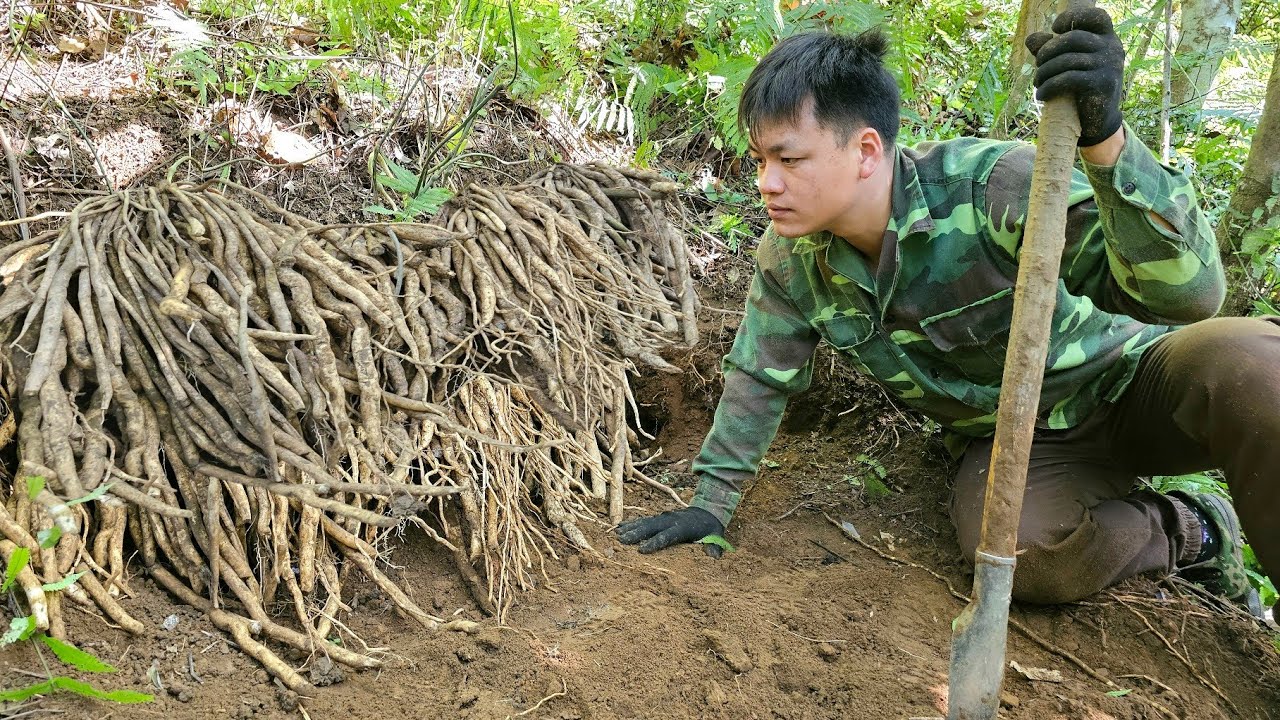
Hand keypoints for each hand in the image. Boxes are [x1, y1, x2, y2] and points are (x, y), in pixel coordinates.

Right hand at [615, 507, 724, 554]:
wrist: (706, 510)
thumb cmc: (710, 527)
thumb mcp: (716, 536)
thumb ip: (714, 547)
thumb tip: (715, 558)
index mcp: (683, 527)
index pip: (667, 535)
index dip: (655, 542)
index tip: (642, 550)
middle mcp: (670, 520)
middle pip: (651, 527)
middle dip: (636, 534)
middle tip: (622, 542)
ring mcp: (663, 517)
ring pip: (645, 522)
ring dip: (630, 528)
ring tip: (616, 535)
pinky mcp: (659, 517)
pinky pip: (643, 520)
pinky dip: (631, 523)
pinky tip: (619, 527)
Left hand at [1025, 7, 1124, 146]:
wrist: (1098, 121)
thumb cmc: (1081, 88)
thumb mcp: (1068, 65)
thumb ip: (1052, 49)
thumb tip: (1031, 38)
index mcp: (1107, 38)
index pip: (1095, 16)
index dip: (1072, 18)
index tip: (1054, 29)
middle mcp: (1112, 48)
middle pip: (1073, 38)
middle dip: (1048, 51)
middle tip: (1038, 66)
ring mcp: (1109, 66)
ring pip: (1067, 60)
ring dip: (1045, 72)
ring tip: (1038, 83)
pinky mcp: (1101, 84)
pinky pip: (1068, 78)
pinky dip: (1049, 87)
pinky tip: (1042, 95)